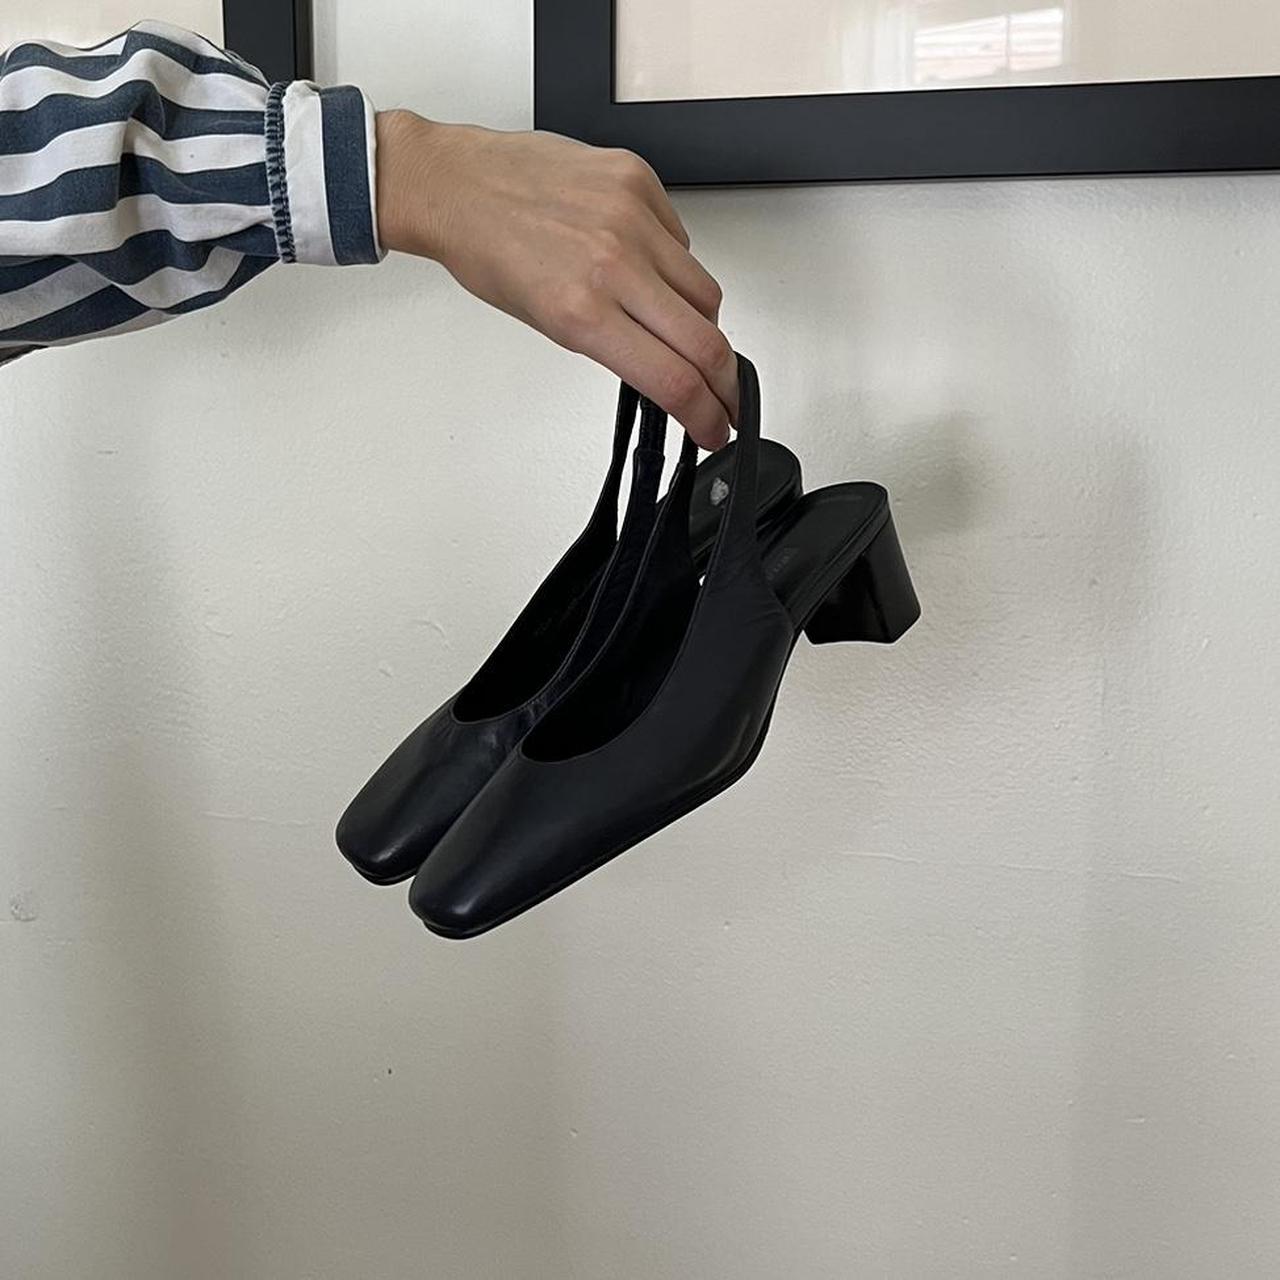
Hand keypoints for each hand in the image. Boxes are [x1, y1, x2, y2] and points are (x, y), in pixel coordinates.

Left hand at [375, 110, 735, 447]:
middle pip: (706, 341)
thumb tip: (666, 369)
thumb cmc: (490, 255)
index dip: (706, 416)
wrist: (461, 185)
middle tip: (726, 395)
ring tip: (676, 325)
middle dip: (725, 382)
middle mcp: (612, 263)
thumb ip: (614, 347)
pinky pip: (683, 239)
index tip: (716, 428)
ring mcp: (630, 217)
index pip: (673, 380)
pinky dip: (674, 263)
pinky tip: (646, 263)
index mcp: (582, 312)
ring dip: (701, 322)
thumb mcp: (547, 326)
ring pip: (704, 291)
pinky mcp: (639, 180)